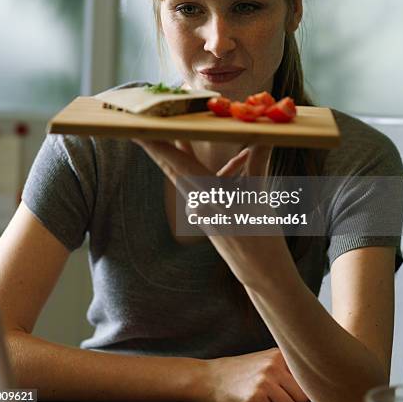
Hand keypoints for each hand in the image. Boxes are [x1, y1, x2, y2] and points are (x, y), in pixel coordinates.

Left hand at [131, 138, 288, 287]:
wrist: (261, 272)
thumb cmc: (263, 237)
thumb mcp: (260, 197)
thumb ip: (258, 162)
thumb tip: (264, 135)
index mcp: (209, 196)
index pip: (176, 164)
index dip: (156, 146)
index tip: (138, 133)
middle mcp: (199, 202)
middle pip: (172, 169)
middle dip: (157, 147)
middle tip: (140, 129)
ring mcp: (201, 209)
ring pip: (186, 176)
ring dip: (181, 154)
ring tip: (178, 132)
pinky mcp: (208, 214)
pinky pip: (204, 186)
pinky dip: (217, 171)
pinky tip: (242, 159)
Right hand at [201, 347, 310, 401]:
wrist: (210, 377)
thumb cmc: (241, 374)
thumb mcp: (265, 363)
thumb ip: (286, 372)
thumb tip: (313, 391)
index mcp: (279, 355)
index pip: (307, 379)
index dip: (302, 392)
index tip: (295, 394)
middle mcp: (273, 365)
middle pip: (302, 397)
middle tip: (274, 399)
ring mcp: (265, 381)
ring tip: (262, 400)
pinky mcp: (255, 398)